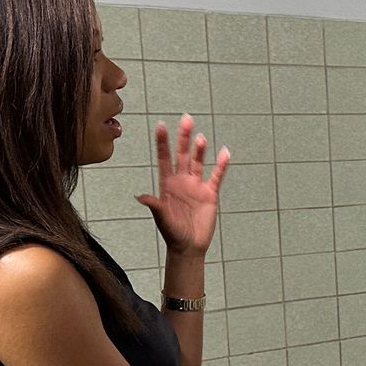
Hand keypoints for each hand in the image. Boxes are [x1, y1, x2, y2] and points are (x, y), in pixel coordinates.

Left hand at [139, 114, 228, 256]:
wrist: (189, 247)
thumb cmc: (172, 233)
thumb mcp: (162, 219)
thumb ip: (154, 206)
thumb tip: (140, 197)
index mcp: (167, 184)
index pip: (164, 158)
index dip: (163, 142)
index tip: (161, 125)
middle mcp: (182, 181)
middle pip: (182, 155)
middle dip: (183, 138)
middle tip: (186, 119)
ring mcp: (196, 186)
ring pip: (198, 162)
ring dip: (200, 150)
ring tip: (201, 138)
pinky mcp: (210, 194)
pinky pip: (216, 176)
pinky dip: (221, 165)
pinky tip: (224, 153)